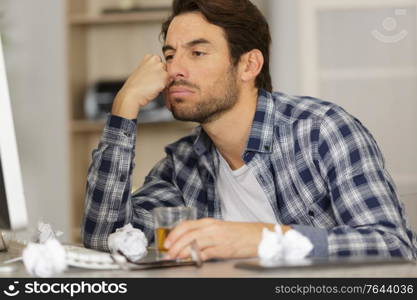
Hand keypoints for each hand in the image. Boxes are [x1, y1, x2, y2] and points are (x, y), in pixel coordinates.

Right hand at [111, 54, 171, 118]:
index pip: (161, 64)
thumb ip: (153, 69)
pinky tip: (155, 89)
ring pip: (168, 77)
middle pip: (166, 69)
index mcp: (150, 57)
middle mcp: (156, 60)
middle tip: (151, 83)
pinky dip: (164, 88)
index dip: (157, 72)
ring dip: (164, 82)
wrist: (132, 94)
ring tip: (152, 86)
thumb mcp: (143, 71)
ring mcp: (161, 68)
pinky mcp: (165, 77)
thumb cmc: (135, 86)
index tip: (150, 77)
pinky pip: (169, 84)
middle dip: (162, 76)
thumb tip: (164, 73)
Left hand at [163, 218, 290, 260]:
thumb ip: (204, 235)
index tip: (167, 243)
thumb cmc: (239, 233)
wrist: (258, 236)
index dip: (174, 234)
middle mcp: (211, 228)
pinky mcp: (223, 249)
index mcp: (209, 222)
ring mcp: (217, 238)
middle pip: (186, 234)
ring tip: (174, 258)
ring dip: (181, 251)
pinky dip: (195, 257)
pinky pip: (205, 253)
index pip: (186, 225)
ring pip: (193, 243)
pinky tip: (190, 260)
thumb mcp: (219, 230)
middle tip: (167, 253)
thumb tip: (188, 244)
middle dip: (174, 244)